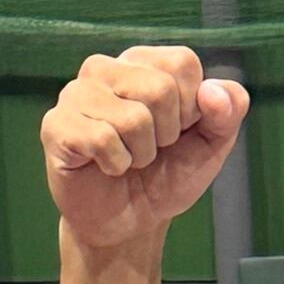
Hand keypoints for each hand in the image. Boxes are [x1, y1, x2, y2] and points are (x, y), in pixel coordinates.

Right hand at [42, 46, 248, 262]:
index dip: (192, 107)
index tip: (178, 130)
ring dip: (141, 154)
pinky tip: (106, 167)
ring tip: (129, 159)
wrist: (130, 222)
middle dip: (167, 134)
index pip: (182, 62)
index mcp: (142, 61)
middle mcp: (105, 68)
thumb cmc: (165, 175)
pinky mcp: (56, 125)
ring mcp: (76, 93)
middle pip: (159, 89)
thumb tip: (213, 91)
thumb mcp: (210, 145)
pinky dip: (116, 165)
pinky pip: (104, 141)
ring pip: (133, 118)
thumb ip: (227, 112)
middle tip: (151, 150)